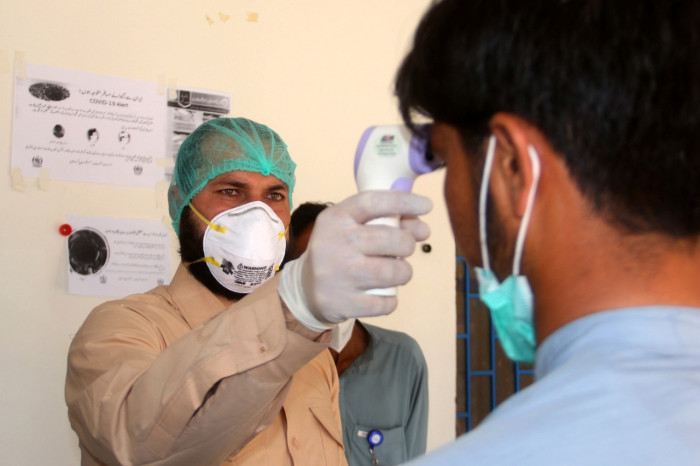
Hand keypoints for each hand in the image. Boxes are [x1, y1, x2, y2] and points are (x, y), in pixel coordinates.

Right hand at [278, 190, 431, 329]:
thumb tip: (422, 228)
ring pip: (394, 272)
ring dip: (403, 273)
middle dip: (408, 244)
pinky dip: (391, 299)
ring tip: (395, 272)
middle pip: (393, 239)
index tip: (427, 206)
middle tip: (404, 249)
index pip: (373, 202)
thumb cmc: (340, 250)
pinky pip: (386, 302)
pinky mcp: (343, 303)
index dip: (404, 201)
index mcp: (336, 218)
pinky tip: (382, 293)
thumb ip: (388, 222)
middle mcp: (336, 243)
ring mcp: (339, 274)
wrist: (306, 289)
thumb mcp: (353, 227)